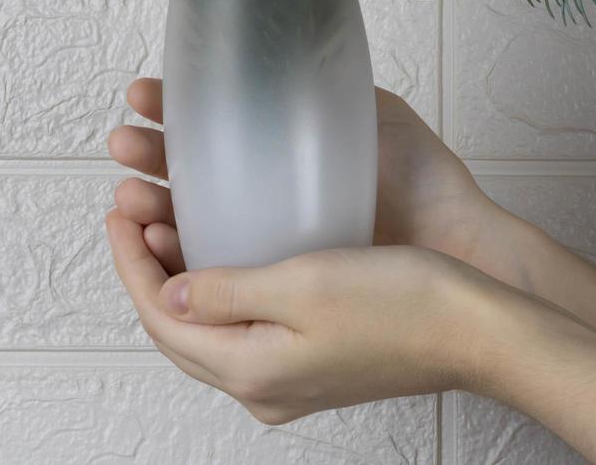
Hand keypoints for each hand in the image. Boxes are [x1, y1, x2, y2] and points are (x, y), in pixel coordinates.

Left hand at [106, 211, 503, 423]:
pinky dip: (218, 289)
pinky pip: (243, 327)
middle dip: (146, 266)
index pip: (159, 317)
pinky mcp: (315, 361)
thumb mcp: (301, 285)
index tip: (117, 209)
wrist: (479, 329)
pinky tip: (224, 251)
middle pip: (176, 329)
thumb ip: (223, 291)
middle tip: (130, 208)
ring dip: (179, 274)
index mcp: (250, 370)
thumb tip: (166, 294)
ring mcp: (290, 379)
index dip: (130, 260)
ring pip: (208, 328)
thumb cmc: (404, 304)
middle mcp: (264, 386)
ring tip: (164, 219)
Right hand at [107, 78, 503, 274]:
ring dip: (150, 207)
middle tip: (124, 144)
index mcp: (282, 158)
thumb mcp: (371, 115)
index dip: (172, 112)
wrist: (461, 246)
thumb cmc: (425, 185)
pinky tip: (158, 239)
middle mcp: (268, 203)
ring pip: (191, 228)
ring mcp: (271, 248)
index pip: (210, 132)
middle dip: (146, 158)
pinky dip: (178, 258)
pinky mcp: (276, 289)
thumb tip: (276, 41)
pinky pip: (214, 276)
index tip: (141, 95)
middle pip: (188, 179)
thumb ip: (324, 84)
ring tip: (129, 194)